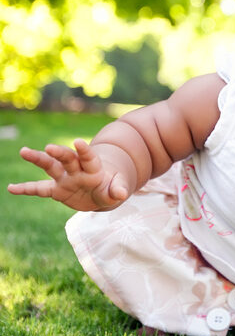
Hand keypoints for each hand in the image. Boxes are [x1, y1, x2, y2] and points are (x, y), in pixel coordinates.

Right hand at [7, 139, 128, 210]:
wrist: (101, 193)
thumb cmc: (111, 187)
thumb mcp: (117, 190)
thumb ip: (118, 189)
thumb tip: (121, 194)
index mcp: (94, 168)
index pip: (89, 157)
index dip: (84, 150)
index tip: (78, 142)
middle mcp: (77, 170)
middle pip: (68, 159)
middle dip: (59, 153)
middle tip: (49, 148)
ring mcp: (65, 179)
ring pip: (51, 167)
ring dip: (38, 159)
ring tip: (24, 151)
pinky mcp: (57, 190)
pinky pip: (39, 189)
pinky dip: (26, 189)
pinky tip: (11, 188)